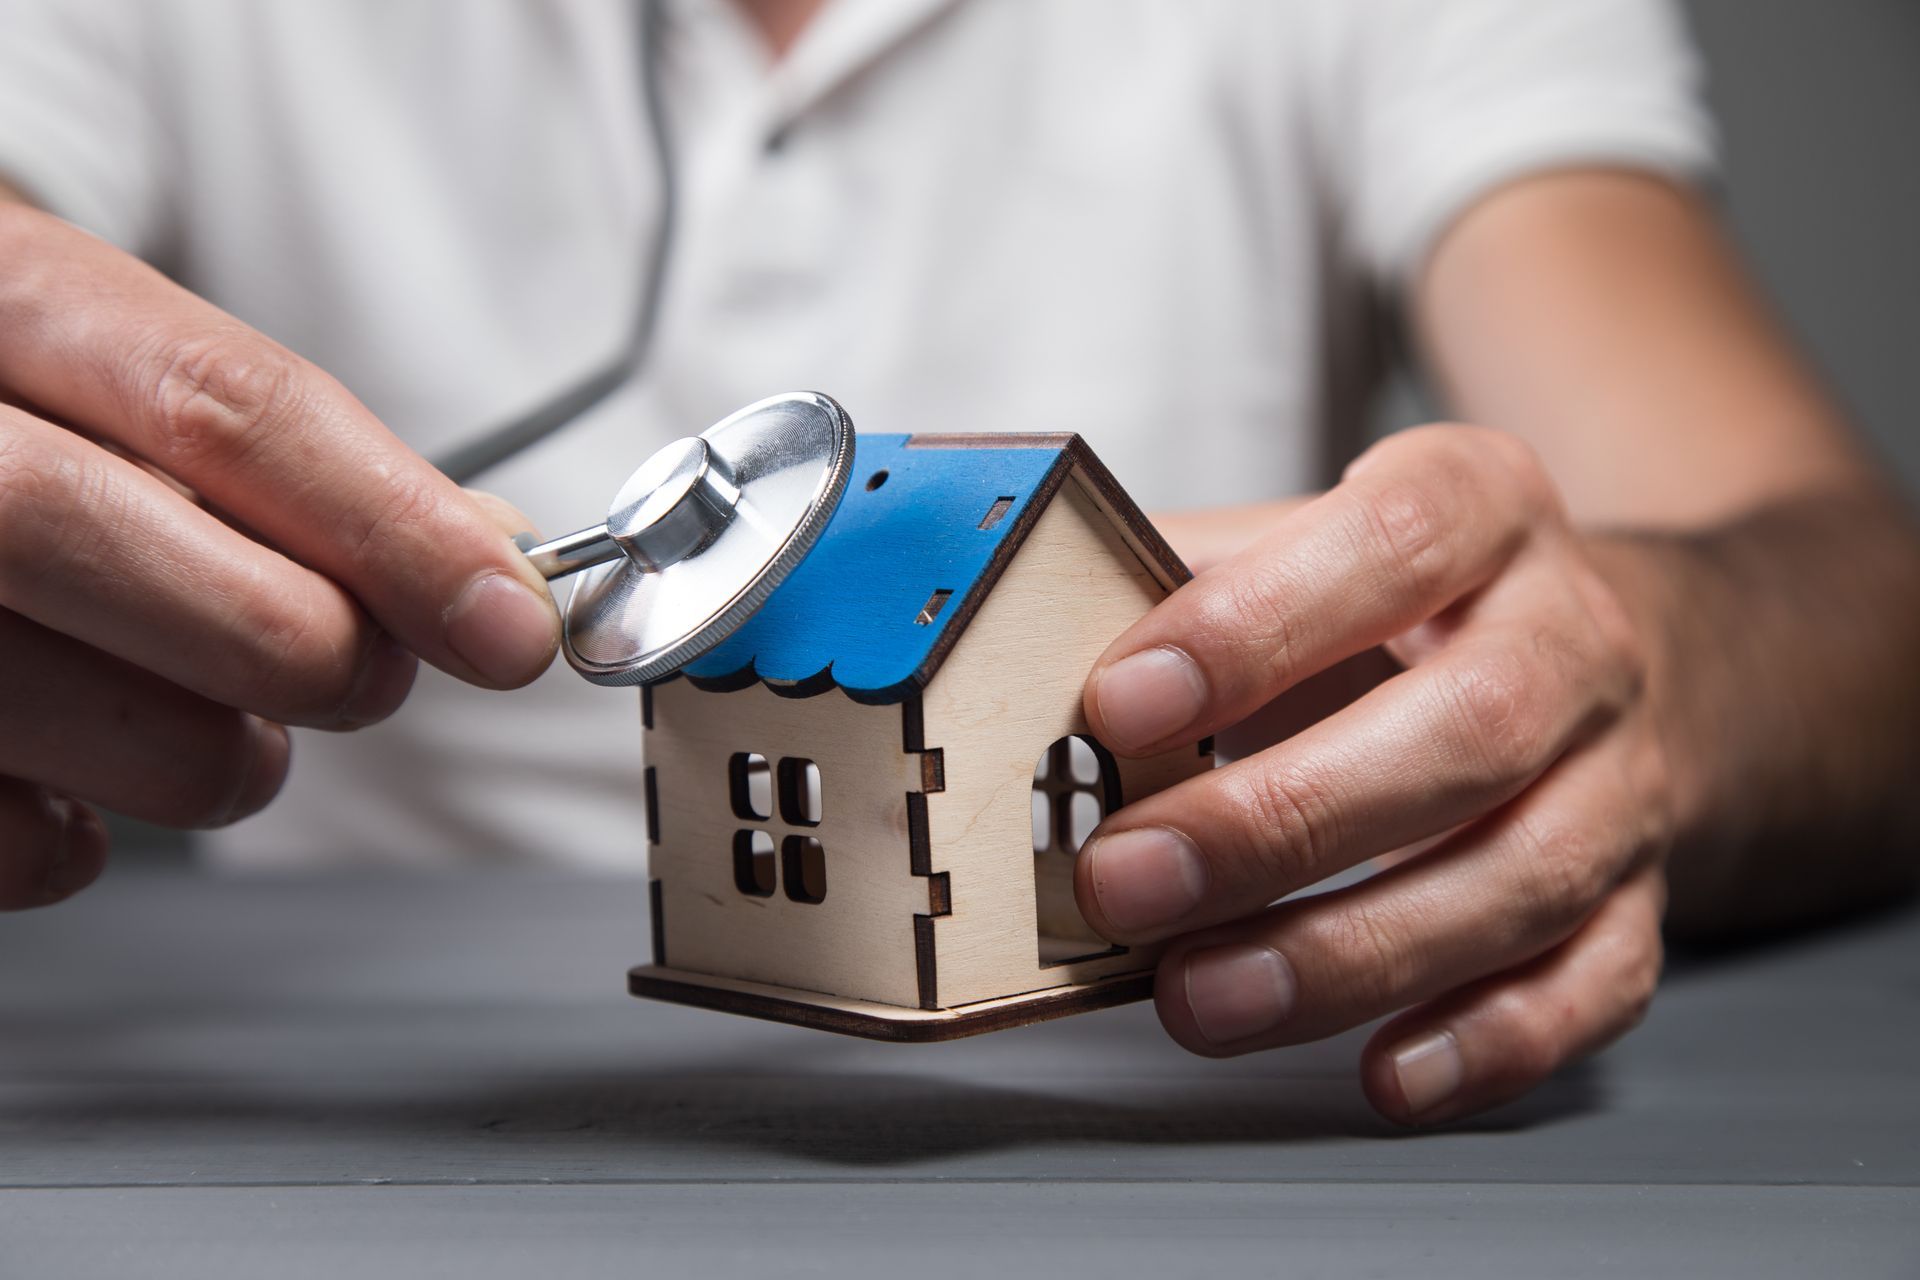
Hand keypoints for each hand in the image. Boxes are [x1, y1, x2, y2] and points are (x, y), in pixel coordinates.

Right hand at [0, 205, 558, 908]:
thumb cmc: (17, 421)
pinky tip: (86, 775)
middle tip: (367, 678)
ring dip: (213, 756)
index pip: (214, 401)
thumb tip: (487, 553)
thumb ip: (288, 457)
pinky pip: (2, 833)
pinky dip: (81, 834)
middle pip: (89, 529)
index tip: (507, 623)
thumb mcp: (120, 373)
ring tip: (231, 734)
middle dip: (290, 639)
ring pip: (55, 696)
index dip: (389, 524)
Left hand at [1080, 426, 1672, 1124]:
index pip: (1391, 540)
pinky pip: (1593, 983)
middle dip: (1284, 822)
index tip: (1121, 702)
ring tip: (1204, 996)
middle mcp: (1573, 638)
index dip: (1257, 626)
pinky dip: (1491, 1042)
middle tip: (1129, 880)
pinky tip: (1385, 1072)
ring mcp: (1621, 775)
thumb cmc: (1391, 602)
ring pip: (1528, 875)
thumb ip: (1167, 578)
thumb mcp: (1291, 541)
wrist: (1580, 646)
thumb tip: (1011, 640)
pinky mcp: (1640, 896)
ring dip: (1354, 953)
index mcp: (1482, 507)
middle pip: (1471, 727)